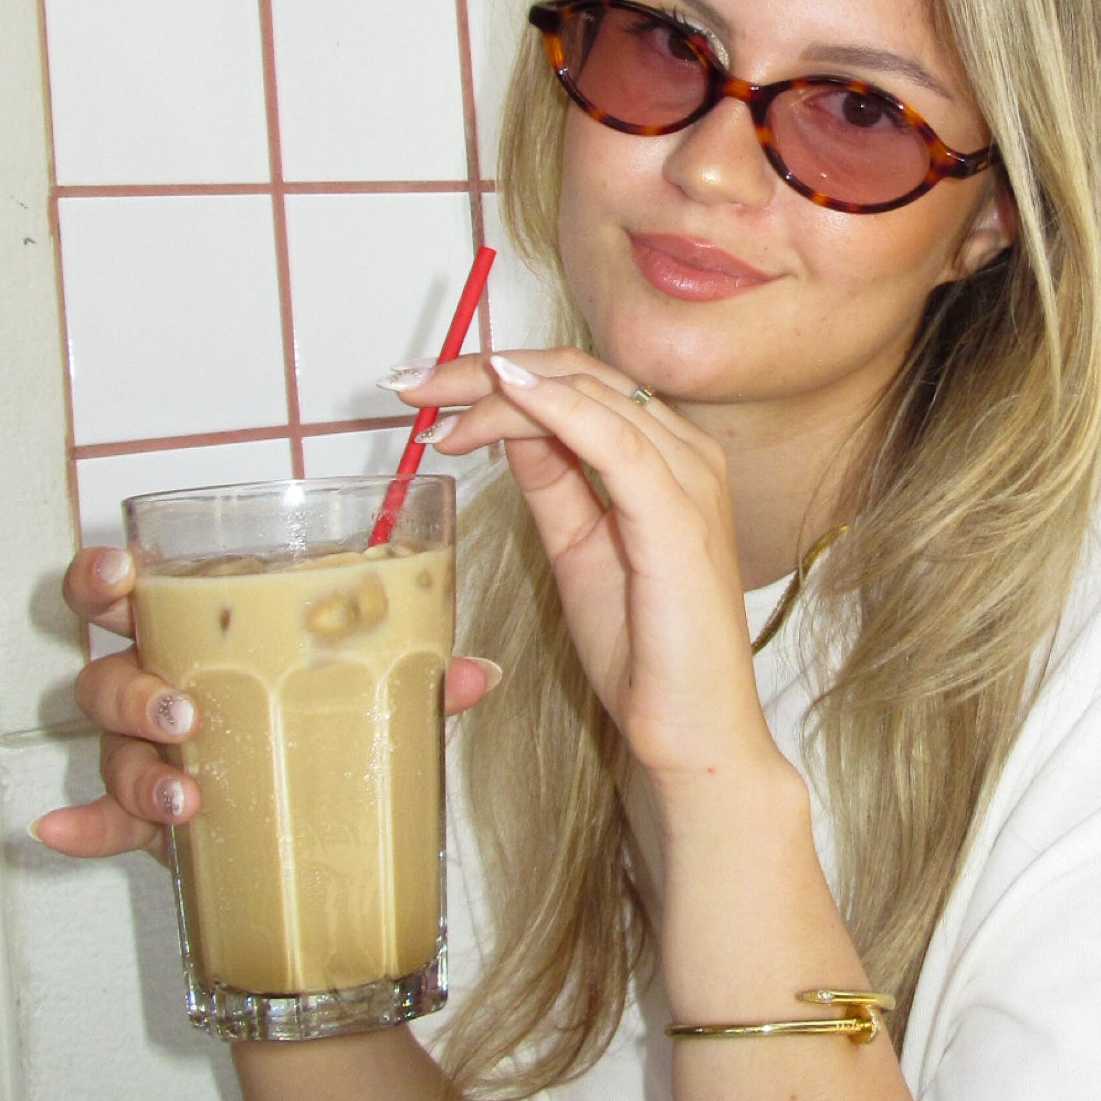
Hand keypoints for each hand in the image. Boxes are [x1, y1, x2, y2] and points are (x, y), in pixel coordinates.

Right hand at [32, 545, 501, 858]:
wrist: (309, 805)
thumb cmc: (319, 710)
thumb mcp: (368, 685)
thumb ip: (415, 673)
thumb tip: (476, 675)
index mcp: (200, 630)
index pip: (129, 587)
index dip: (105, 575)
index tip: (120, 573)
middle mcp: (158, 680)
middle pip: (108, 669)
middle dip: (132, 689)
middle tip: (181, 714)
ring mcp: (147, 750)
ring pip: (111, 746)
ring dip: (138, 769)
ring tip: (183, 798)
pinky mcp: (146, 814)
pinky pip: (104, 818)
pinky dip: (85, 827)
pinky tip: (60, 835)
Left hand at [414, 353, 787, 812]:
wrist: (689, 731)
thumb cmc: (647, 651)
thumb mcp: (578, 546)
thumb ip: (554, 482)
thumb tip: (509, 427)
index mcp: (668, 458)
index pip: (578, 384)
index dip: (498, 372)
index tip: (426, 388)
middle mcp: (687, 455)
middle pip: (578, 376)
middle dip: (484, 370)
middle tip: (411, 384)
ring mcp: (689, 481)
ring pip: (588, 396)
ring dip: (501, 388)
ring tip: (434, 402)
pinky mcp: (678, 517)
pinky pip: (615, 441)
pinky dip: (556, 408)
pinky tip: (505, 393)